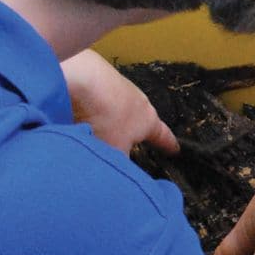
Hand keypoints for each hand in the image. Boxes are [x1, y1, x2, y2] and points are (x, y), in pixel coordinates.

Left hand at [61, 49, 177, 155]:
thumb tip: (120, 176)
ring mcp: (119, 89)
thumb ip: (120, 166)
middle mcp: (139, 103)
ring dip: (109, 122)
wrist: (83, 78)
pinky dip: (93, 112)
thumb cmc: (107, 120)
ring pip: (118, 111)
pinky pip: (99, 102)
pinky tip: (79, 119)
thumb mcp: (115, 152)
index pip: (163, 137)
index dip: (169, 145)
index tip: (176, 150)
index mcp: (149, 121)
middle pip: (140, 121)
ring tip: (95, 133)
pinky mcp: (97, 81)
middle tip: (127, 145)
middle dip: (134, 133)